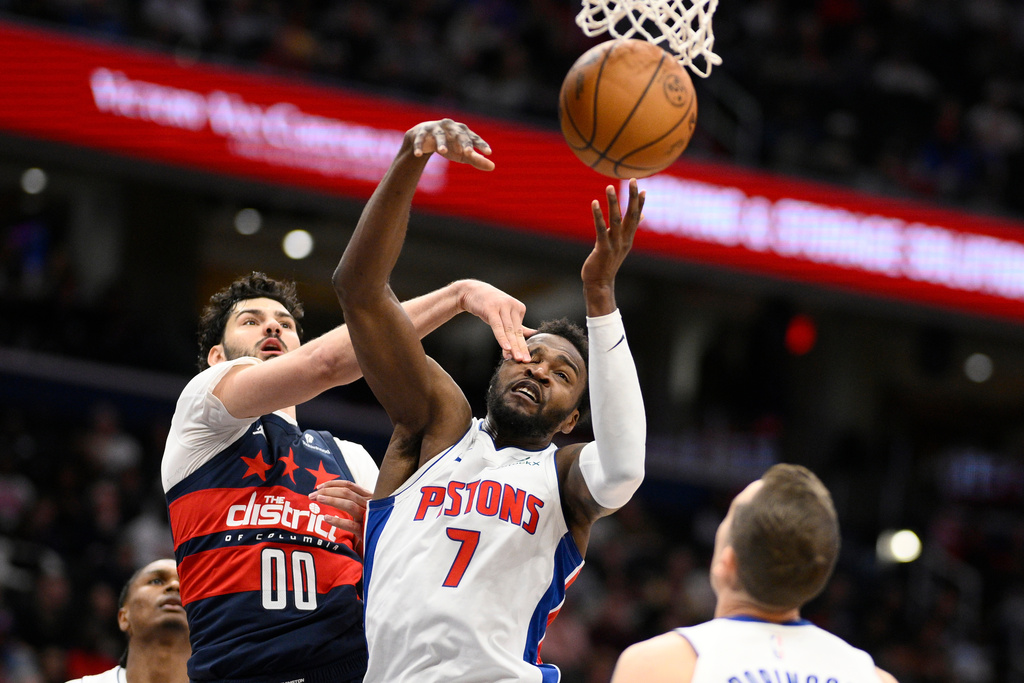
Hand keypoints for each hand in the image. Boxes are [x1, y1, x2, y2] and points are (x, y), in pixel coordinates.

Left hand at [309, 480, 373, 537]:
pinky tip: (327, 518)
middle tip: (312, 495)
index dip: (333, 484)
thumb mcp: (362, 508)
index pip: (349, 485)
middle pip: (347, 492)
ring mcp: (368, 517)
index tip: (319, 487)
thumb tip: (328, 492)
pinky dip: (338, 521)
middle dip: (328, 491)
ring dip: (332, 500)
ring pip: (349, 504)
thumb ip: (351, 500)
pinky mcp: (365, 531)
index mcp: (368, 497)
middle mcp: (369, 504)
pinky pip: (351, 525)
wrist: (379, 542)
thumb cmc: (368, 523)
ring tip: (318, 500)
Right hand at [408, 119, 493, 170]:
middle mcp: (450, 127)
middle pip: (459, 134)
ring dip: (441, 143)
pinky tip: (417, 155)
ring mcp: (435, 128)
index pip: (474, 138)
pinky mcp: (421, 133)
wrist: (425, 137)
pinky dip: (418, 147)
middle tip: (469, 153)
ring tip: (443, 152)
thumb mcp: (463, 154)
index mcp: (462, 131)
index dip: (481, 145)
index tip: (489, 153)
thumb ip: (476, 159)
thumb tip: (493, 167)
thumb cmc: (449, 145)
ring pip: (439, 135)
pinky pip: (420, 140)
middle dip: (463, 142)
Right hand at [457, 280, 535, 361]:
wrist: (471, 291)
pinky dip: (502, 337)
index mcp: (519, 308)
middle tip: (526, 361)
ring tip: (517, 358)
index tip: (524, 360)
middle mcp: (513, 306)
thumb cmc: (489, 305)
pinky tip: (506, 347)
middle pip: (517, 332)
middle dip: (521, 348)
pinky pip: (497, 326)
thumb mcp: (505, 314)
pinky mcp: (491, 308)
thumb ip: (518, 325)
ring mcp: (502, 306)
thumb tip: (533, 334)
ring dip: (513, 346)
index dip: (522, 346)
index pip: (520, 331)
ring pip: (508, 330)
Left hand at [581, 179, 643, 313]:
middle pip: (631, 215)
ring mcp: (615, 245)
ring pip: (616, 220)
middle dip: (632, 197)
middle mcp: (624, 240)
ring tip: (610, 186)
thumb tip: (640, 218)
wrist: (600, 284)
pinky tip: (594, 203)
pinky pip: (601, 229)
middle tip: (633, 179)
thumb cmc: (607, 264)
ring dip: (613, 202)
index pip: (636, 217)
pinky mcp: (603, 249)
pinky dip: (598, 216)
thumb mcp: (620, 246)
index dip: (640, 203)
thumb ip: (627, 231)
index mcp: (628, 239)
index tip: (642, 188)